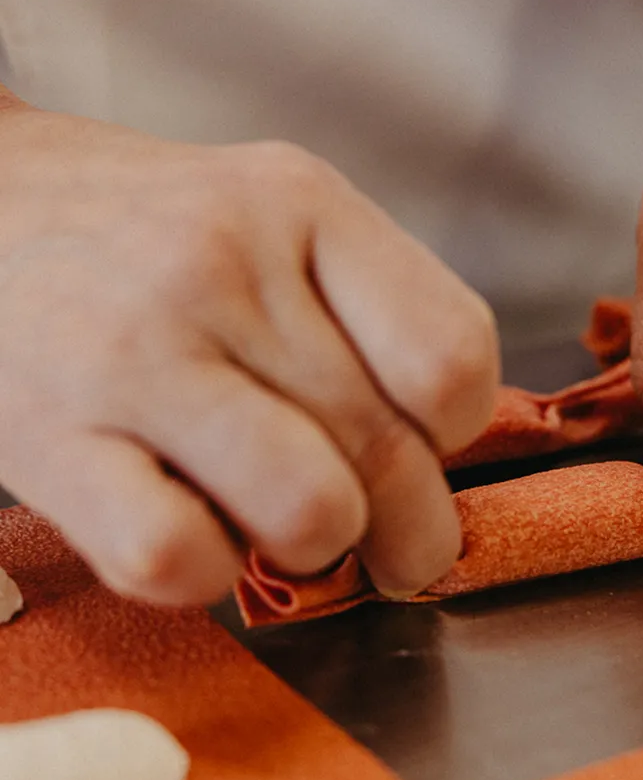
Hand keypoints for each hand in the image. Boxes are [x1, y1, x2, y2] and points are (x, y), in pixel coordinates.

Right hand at [0, 92, 498, 602]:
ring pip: (308, 513)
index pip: (451, 357)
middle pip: (388, 453)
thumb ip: (372, 312)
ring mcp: (132, 351)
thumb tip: (443, 457)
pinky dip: (206, 572)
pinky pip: (177, 558)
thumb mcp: (283, 218)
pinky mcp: (47, 434)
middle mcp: (223, 268)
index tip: (427, 443)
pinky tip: (194, 528)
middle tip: (398, 545)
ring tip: (288, 524)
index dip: (457, 430)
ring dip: (316, 548)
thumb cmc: (163, 233)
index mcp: (305, 207)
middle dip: (414, 530)